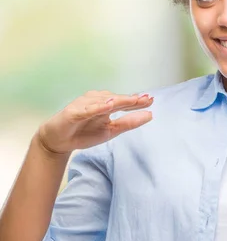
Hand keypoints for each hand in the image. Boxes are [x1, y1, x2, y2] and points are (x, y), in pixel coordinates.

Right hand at [37, 91, 153, 154]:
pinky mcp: (73, 112)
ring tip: (131, 100)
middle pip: (117, 100)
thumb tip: (150, 115)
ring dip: (117, 100)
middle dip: (131, 100)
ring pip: (103, 102)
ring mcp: (85, 104)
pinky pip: (87, 109)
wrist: (60, 141)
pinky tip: (108, 106)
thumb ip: (129, 123)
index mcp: (107, 104)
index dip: (137, 101)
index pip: (125, 102)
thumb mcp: (111, 131)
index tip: (151, 100)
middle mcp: (97, 101)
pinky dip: (97, 107)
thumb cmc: (85, 133)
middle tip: (145, 99)